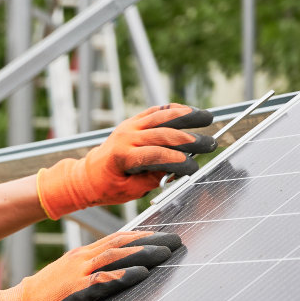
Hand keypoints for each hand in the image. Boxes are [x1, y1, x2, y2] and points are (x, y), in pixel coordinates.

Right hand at [0, 229, 180, 300]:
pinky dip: (126, 275)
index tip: (161, 235)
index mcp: (79, 255)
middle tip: (176, 239)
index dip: (141, 235)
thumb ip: (86, 276)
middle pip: (122, 242)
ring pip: (118, 256)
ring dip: (146, 253)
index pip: (116, 239)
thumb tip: (108, 277)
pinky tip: (144, 273)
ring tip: (169, 252)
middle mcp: (81, 259)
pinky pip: (106, 280)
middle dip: (151, 239)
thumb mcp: (64, 281)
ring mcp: (78, 273)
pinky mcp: (76, 291)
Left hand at [36, 104, 216, 216]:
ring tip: (207, 118)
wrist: (88, 174)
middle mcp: (126, 137)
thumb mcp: (130, 190)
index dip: (178, 162)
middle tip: (210, 144)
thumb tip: (179, 168)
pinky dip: (174, 110)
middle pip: (163, 134)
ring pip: (161, 117)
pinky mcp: (133, 121)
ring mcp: (129, 126)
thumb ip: (153, 178)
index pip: (156, 156)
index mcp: (123, 157)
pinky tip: (190, 111)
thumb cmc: (109, 187)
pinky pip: (155, 111)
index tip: (194, 168)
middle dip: (190, 140)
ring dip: (187, 116)